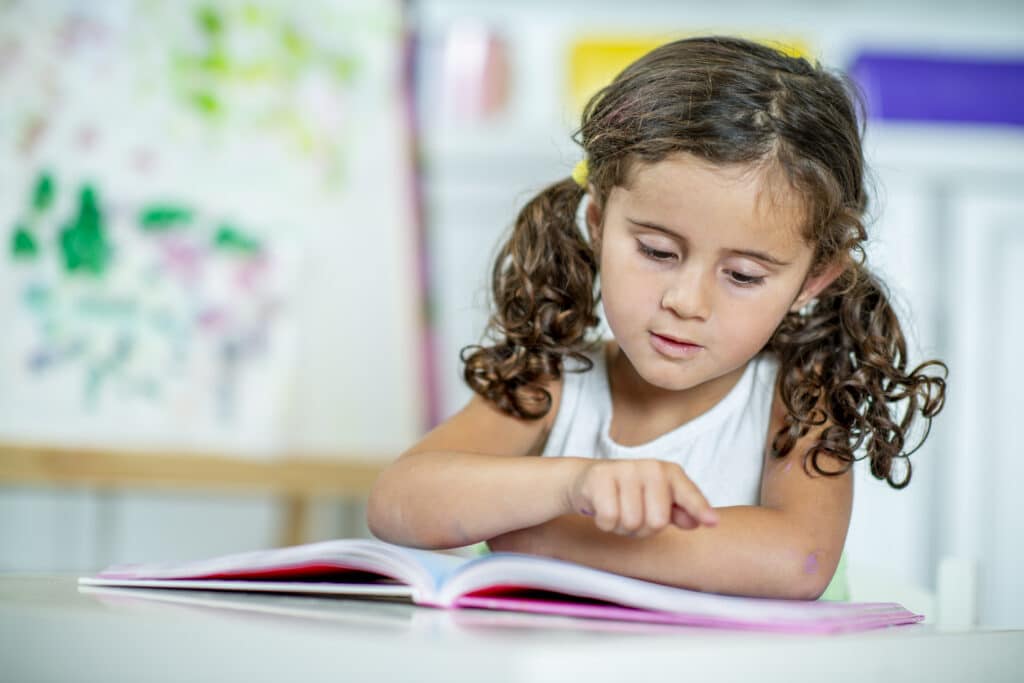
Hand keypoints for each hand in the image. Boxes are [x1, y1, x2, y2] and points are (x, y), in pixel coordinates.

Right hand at [565, 458, 717, 536]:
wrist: (587, 480)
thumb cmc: (629, 494)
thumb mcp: (657, 500)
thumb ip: (680, 511)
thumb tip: (701, 521)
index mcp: (669, 472)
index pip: (688, 493)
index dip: (700, 509)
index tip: (713, 522)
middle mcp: (650, 467)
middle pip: (657, 521)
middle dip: (644, 529)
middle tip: (634, 515)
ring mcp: (625, 470)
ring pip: (632, 523)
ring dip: (623, 527)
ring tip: (618, 511)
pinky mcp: (600, 478)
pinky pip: (610, 519)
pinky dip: (606, 523)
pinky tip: (603, 510)